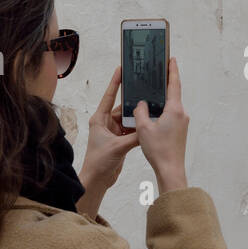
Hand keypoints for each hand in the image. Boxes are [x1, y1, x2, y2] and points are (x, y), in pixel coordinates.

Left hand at [77, 67, 140, 215]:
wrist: (97, 180)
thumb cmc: (99, 161)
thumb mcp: (118, 147)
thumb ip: (134, 137)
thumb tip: (148, 129)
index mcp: (99, 119)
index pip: (108, 96)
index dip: (115, 82)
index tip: (121, 69)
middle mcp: (106, 123)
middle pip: (122, 108)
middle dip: (133, 102)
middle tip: (145, 91)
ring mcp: (113, 131)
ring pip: (129, 119)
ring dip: (137, 117)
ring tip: (150, 107)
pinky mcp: (120, 140)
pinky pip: (132, 130)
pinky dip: (139, 128)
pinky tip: (148, 124)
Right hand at [135, 57, 187, 193]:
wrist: (170, 169)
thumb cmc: (158, 149)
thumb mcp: (143, 128)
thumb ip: (140, 111)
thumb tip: (141, 104)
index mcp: (174, 109)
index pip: (174, 84)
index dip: (172, 70)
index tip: (171, 59)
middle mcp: (181, 114)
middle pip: (173, 94)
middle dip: (165, 83)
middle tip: (158, 71)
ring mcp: (182, 123)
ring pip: (170, 106)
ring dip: (162, 99)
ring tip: (151, 92)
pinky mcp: (180, 131)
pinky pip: (170, 115)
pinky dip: (162, 111)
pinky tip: (152, 113)